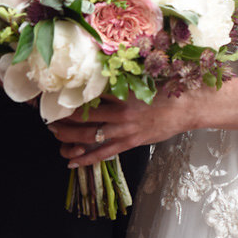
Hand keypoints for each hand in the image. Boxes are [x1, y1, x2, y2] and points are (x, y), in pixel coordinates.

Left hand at [49, 92, 199, 166]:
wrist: (187, 107)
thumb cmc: (166, 89)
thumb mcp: (141, 79)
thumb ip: (120, 79)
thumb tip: (99, 75)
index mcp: (121, 91)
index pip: (88, 93)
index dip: (70, 95)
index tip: (56, 95)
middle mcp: (120, 111)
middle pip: (83, 115)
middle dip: (64, 118)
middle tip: (50, 117)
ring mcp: (124, 130)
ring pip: (89, 136)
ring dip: (69, 137)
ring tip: (56, 135)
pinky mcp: (130, 143)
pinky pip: (103, 153)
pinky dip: (86, 159)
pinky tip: (72, 162)